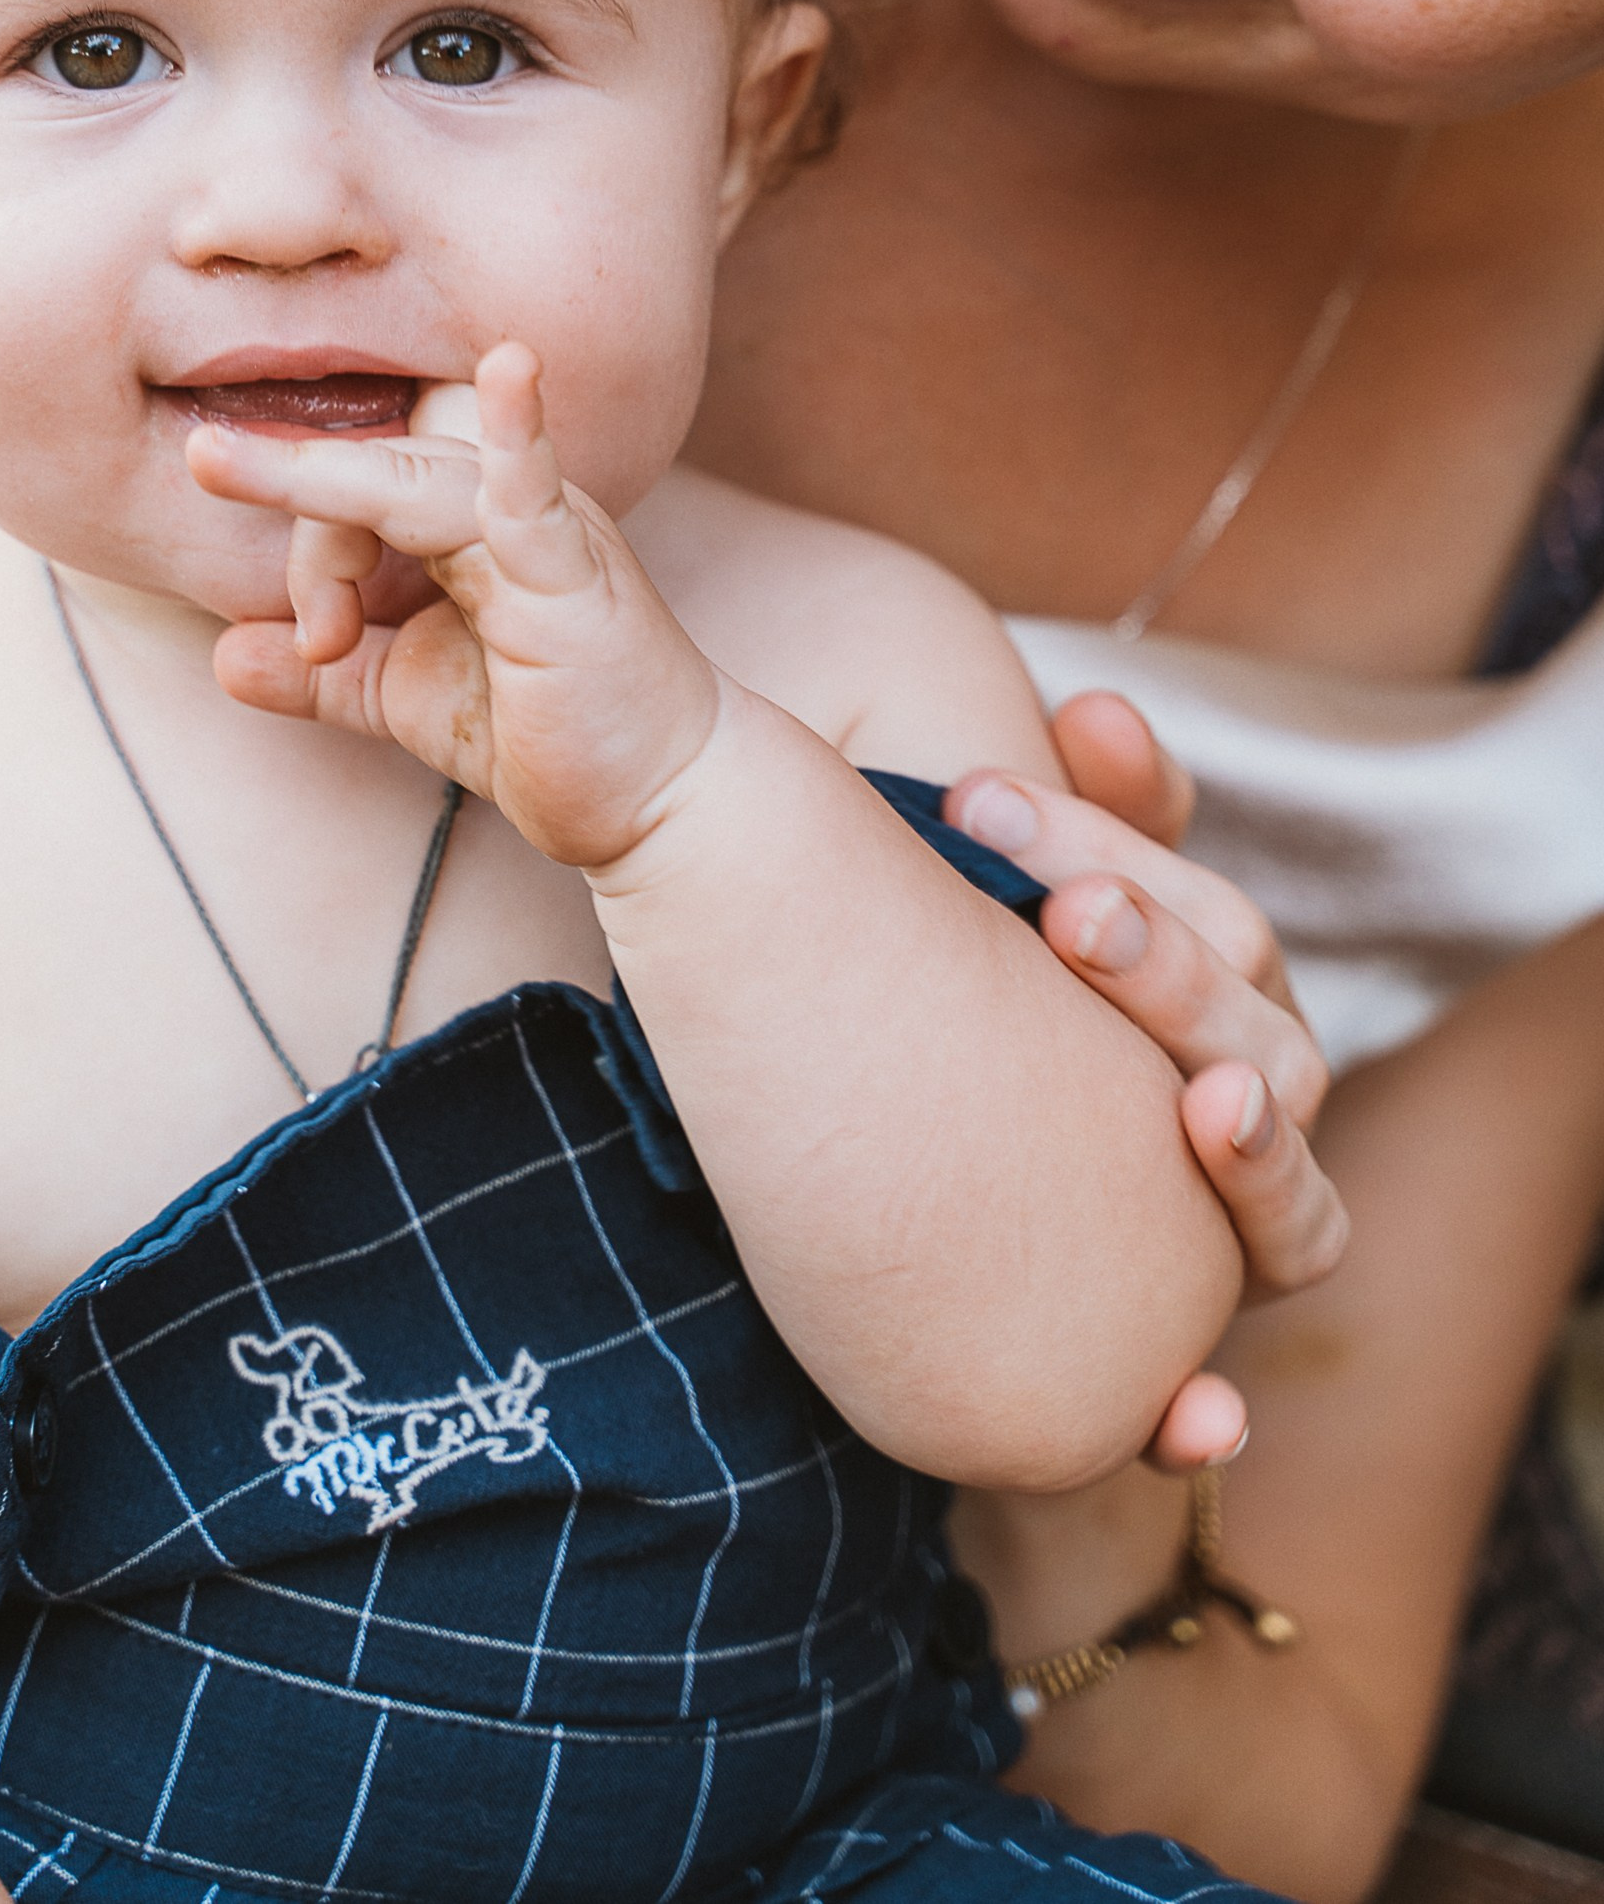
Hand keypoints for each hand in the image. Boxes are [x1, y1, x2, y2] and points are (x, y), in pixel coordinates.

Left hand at [191, 344, 720, 869]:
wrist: (657, 807)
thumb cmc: (547, 736)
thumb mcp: (405, 698)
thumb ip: (321, 675)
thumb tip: (223, 657)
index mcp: (470, 517)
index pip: (360, 482)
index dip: (313, 550)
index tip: (316, 641)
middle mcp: (506, 504)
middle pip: (372, 465)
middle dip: (296, 509)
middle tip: (243, 535)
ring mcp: (546, 531)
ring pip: (413, 475)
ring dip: (319, 492)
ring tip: (221, 465)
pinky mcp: (577, 576)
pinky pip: (537, 493)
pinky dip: (519, 432)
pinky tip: (510, 369)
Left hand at [947, 690, 1347, 1466]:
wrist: (842, 1171)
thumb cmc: (904, 993)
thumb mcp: (933, 892)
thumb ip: (1015, 814)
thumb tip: (1093, 708)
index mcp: (1178, 965)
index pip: (1195, 880)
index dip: (1129, 817)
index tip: (1036, 752)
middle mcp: (1218, 1080)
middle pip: (1248, 1006)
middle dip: (1169, 953)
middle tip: (1069, 905)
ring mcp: (1204, 1214)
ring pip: (1281, 1183)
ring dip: (1253, 1147)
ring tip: (1211, 1103)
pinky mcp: (1152, 1343)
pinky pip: (1209, 1390)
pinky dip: (1204, 1408)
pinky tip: (1195, 1415)